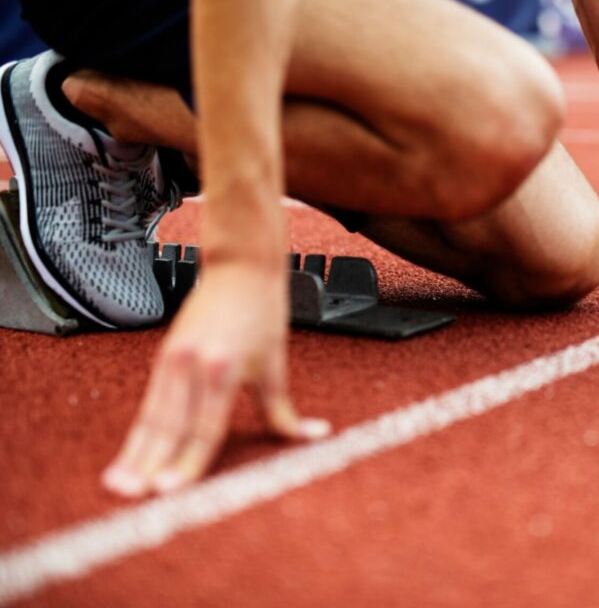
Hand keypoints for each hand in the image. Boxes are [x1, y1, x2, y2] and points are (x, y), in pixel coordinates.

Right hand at [102, 262, 329, 497]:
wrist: (241, 267)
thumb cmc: (262, 312)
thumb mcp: (275, 364)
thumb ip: (283, 410)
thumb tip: (312, 437)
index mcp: (222, 369)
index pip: (204, 427)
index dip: (187, 461)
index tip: (171, 490)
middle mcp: (191, 366)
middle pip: (168, 426)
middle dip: (150, 465)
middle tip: (132, 497)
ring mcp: (173, 360)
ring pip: (151, 417)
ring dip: (135, 454)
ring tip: (118, 485)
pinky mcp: (164, 357)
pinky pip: (149, 403)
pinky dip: (139, 432)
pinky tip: (128, 457)